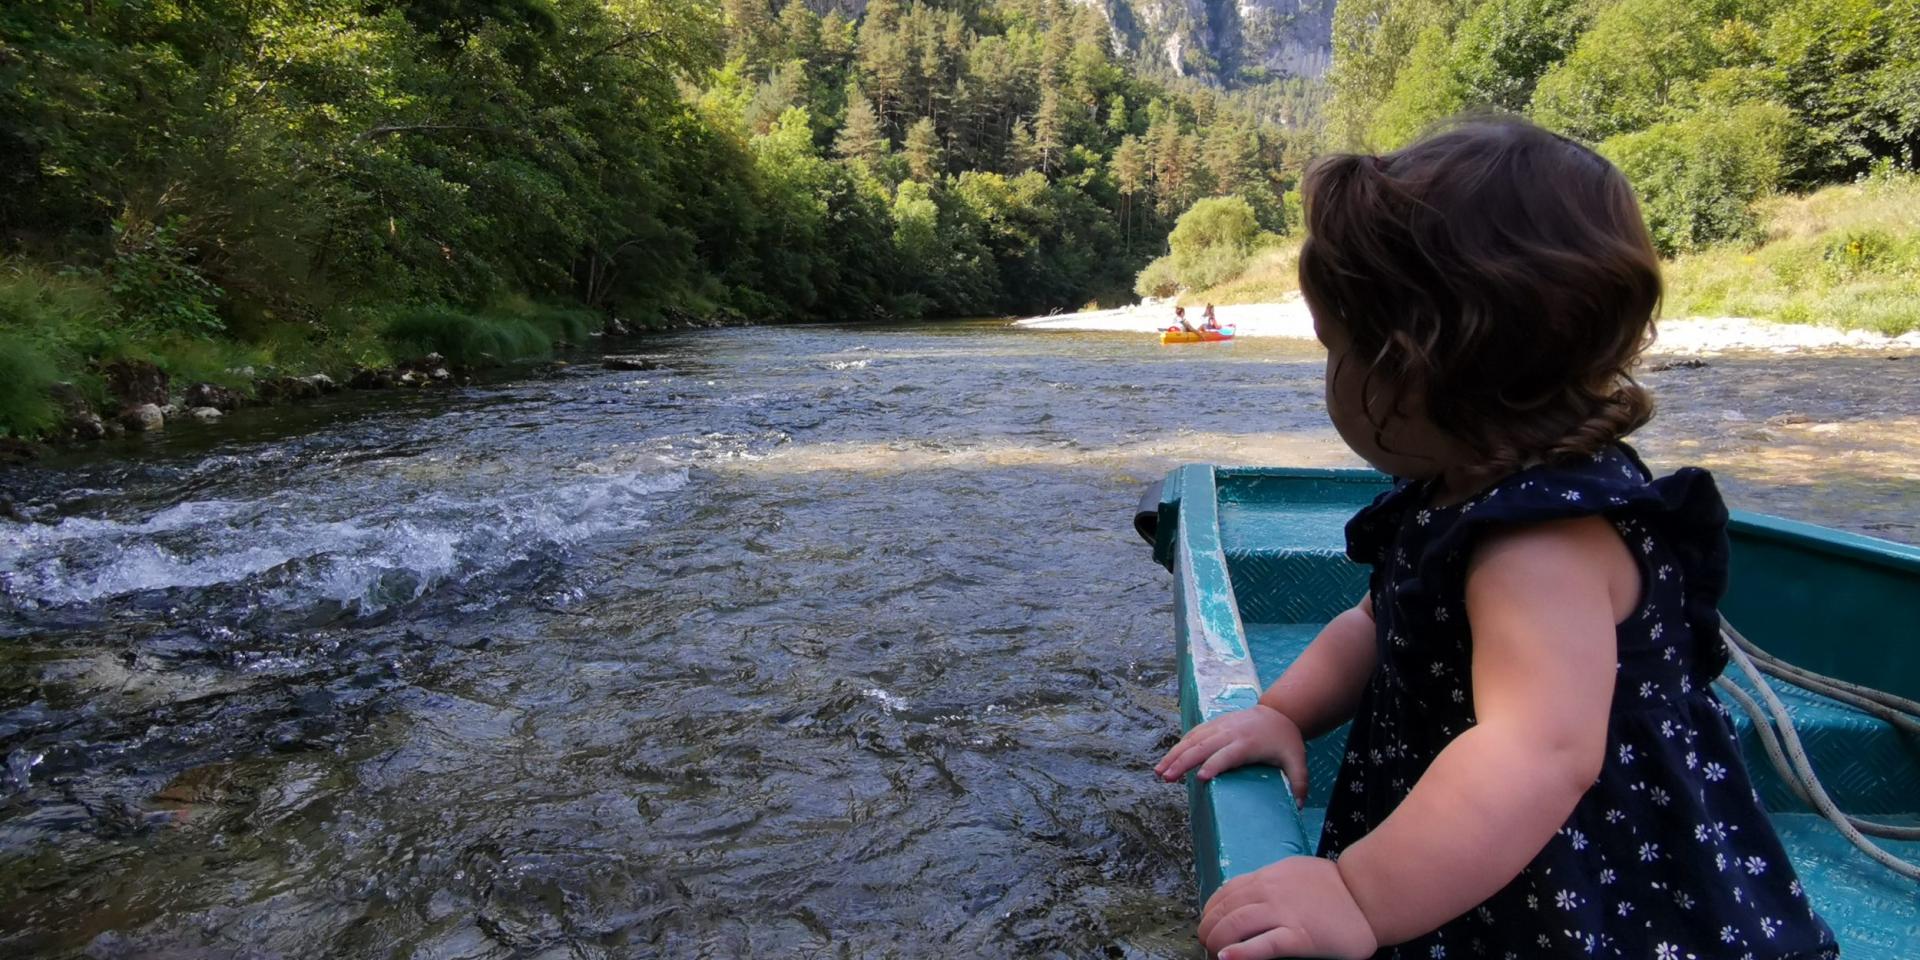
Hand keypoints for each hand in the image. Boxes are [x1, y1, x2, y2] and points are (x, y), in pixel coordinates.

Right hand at [1153, 704, 1308, 805]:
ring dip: (1174, 755)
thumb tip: (1299, 807)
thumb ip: (1299, 783)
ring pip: (1192, 739)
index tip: (1199, 778)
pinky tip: (1168, 759)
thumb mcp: (1298, 761)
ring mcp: (1220, 727)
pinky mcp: (1214, 725)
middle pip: (1203, 747)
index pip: (1228, 755)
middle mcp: (1230, 733)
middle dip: (1183, 762)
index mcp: (1248, 743)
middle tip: (1166, 778)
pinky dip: (1179, 745)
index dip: (1214, 765)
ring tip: (1159, 772)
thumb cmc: (1286, 741)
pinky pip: (1193, 734)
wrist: (1280, 713)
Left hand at [1199, 857, 1377, 959]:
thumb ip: (1270, 883)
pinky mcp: (1299, 937)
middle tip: (1207, 944)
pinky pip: (1263, 945)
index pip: (1226, 892)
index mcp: (1268, 876)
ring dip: (1217, 941)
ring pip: (1236, 925)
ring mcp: (1284, 913)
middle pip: (1225, 909)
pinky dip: (1240, 952)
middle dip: (1209, 928)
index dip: (1211, 910)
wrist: (1368, 895)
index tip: (1209, 924)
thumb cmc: (1335, 888)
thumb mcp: (1294, 873)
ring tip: (1213, 952)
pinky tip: (1227, 958)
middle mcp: (1270, 891)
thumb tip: (1245, 897)